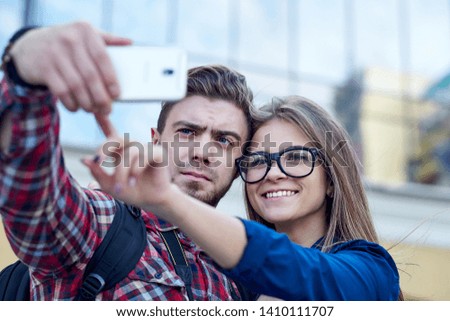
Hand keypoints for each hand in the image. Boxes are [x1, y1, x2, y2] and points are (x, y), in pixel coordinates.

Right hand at [9, 21, 131, 113]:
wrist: (31, 46)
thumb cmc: (69, 44)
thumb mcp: (85, 35)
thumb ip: (107, 40)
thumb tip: (130, 43)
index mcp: (85, 31)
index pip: (102, 58)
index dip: (111, 79)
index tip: (117, 95)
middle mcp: (69, 39)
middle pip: (90, 76)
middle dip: (101, 97)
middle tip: (107, 109)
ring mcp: (54, 53)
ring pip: (76, 86)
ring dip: (87, 103)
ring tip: (93, 110)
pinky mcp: (43, 68)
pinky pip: (61, 91)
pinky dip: (71, 103)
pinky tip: (77, 107)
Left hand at [82, 116, 176, 212]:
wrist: (151, 201)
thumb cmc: (132, 192)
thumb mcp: (109, 185)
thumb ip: (97, 172)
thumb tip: (84, 159)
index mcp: (120, 152)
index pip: (110, 134)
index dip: (103, 121)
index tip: (93, 110)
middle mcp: (132, 148)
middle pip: (117, 138)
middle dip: (105, 148)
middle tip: (98, 161)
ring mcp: (145, 149)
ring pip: (129, 153)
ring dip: (122, 170)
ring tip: (121, 186)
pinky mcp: (157, 153)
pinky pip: (143, 156)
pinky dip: (136, 169)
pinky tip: (134, 180)